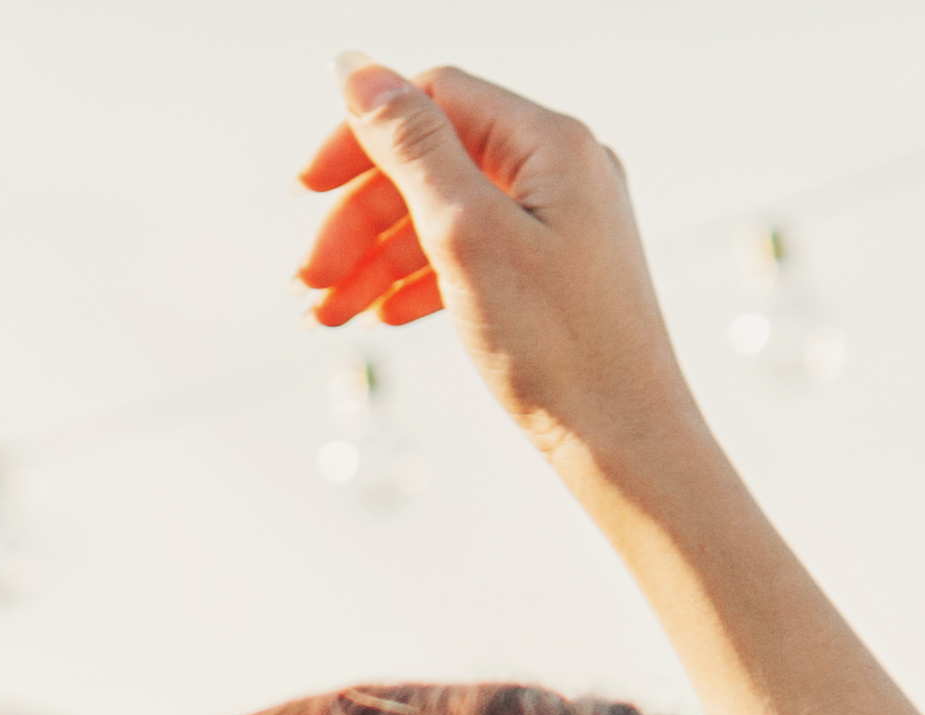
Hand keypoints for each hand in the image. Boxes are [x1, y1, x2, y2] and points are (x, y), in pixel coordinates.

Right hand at [293, 59, 706, 483]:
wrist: (621, 435)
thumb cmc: (554, 342)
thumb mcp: (465, 234)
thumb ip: (410, 146)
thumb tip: (356, 70)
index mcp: (551, 143)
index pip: (434, 99)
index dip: (361, 137)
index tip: (303, 192)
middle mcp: (561, 168)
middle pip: (429, 161)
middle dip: (358, 218)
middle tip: (308, 282)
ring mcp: (559, 218)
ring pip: (439, 214)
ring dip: (373, 257)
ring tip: (327, 315)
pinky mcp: (551, 268)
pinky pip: (465, 252)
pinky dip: (412, 280)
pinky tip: (381, 316)